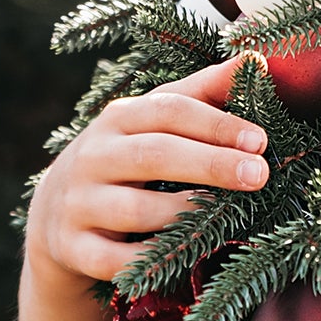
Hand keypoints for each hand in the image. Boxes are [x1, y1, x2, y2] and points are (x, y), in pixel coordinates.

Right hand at [24, 55, 269, 286]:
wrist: (59, 214)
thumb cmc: (132, 157)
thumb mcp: (160, 122)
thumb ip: (207, 92)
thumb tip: (257, 60)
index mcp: (119, 119)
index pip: (169, 110)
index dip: (216, 123)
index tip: (260, 140)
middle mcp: (93, 156)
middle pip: (155, 155)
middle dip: (211, 164)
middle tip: (258, 175)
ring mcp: (78, 203)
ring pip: (136, 210)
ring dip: (186, 214)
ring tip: (228, 217)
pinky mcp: (73, 248)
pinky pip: (115, 260)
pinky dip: (152, 260)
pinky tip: (186, 256)